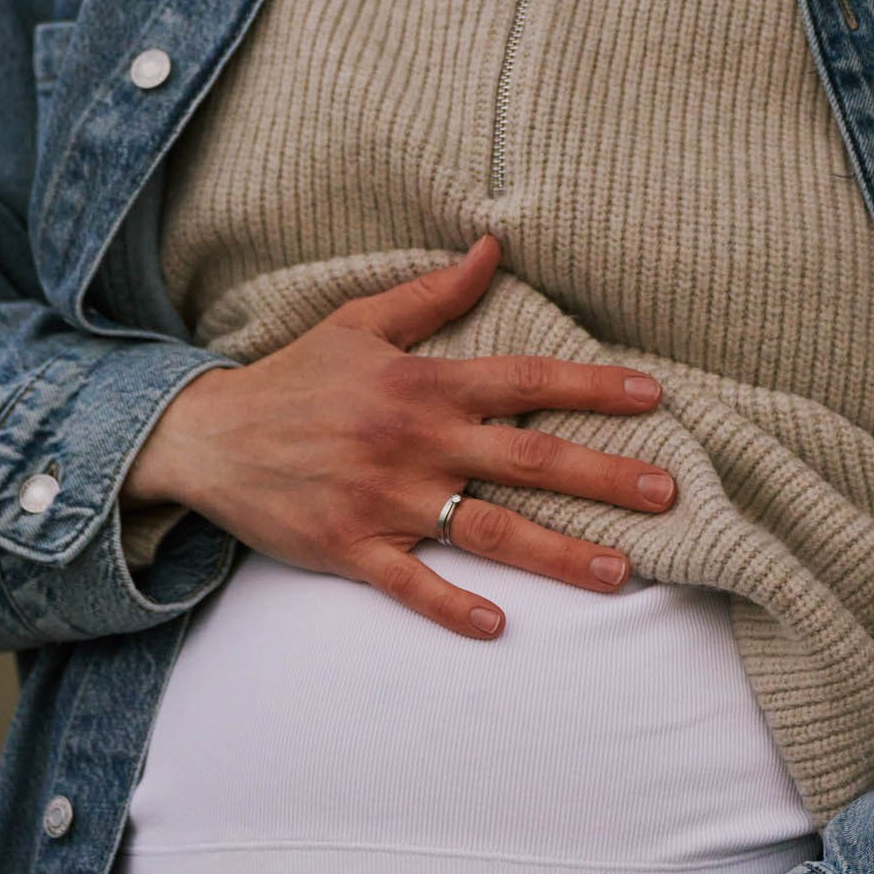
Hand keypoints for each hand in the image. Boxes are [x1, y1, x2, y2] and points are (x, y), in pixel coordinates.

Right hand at [119, 234, 676, 637]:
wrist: (206, 437)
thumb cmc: (293, 378)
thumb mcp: (359, 322)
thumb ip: (434, 294)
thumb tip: (494, 247)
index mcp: (423, 383)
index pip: (524, 379)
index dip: (591, 386)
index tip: (653, 396)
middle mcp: (415, 441)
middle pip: (526, 458)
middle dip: (603, 476)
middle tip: (667, 493)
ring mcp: (385, 500)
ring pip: (487, 529)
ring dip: (558, 553)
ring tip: (620, 572)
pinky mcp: (352, 549)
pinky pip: (410, 584)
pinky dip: (452, 606)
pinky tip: (500, 626)